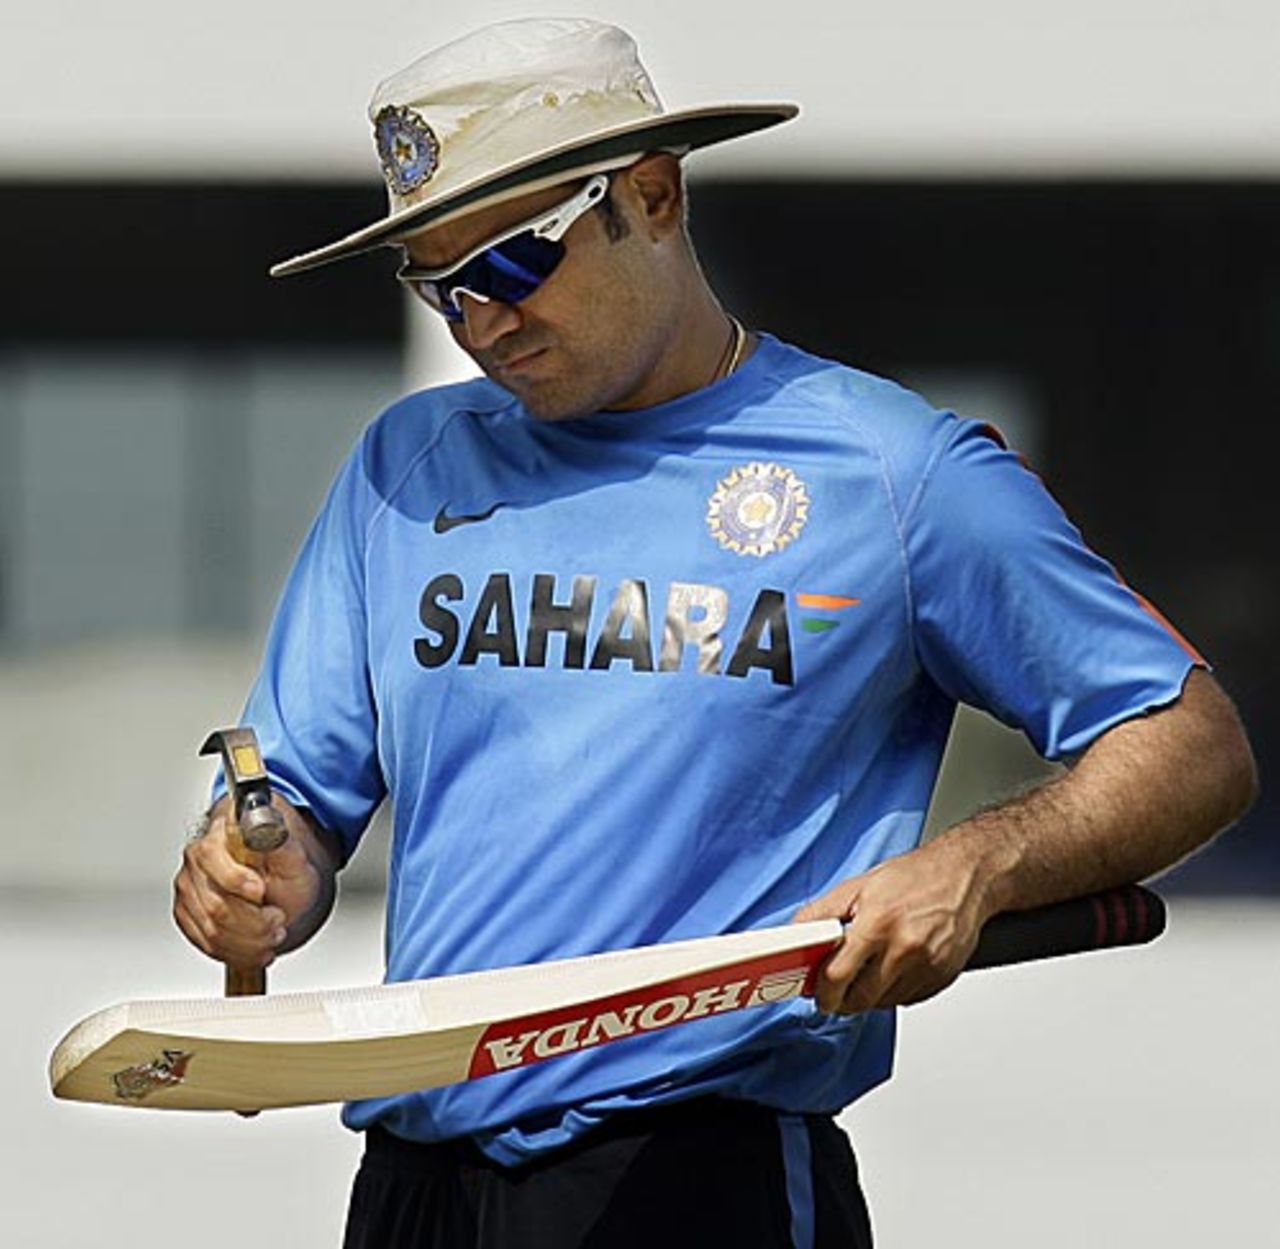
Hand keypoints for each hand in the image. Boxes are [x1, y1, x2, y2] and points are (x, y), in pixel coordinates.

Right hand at [173, 805, 324, 969]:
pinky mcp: (187, 913)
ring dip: (250, 941)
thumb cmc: (283, 867)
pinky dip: (238, 951)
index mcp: (220, 834)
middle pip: (215, 904)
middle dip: (254, 921)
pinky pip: (207, 943)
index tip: (261, 892)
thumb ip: (281, 843)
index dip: (237, 880)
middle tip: (278, 919)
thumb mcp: (293, 855)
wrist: (278, 882)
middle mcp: (197, 859)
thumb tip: (269, 826)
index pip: (212, 857)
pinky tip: (256, 945)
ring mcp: (189, 888)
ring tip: (272, 933)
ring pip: (212, 929)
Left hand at [795, 842, 991, 1013]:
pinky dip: (894, 990)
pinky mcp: (942, 978)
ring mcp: (926, 966)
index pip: (838, 976)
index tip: (817, 993)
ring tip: (869, 966)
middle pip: (861, 999)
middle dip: (843, 999)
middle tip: (836, 987)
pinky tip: (894, 965)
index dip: (823, 991)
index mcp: (878, 924)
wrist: (967, 876)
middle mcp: (904, 949)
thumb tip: (796, 933)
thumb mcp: (859, 886)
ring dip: (869, 994)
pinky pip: (907, 999)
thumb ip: (823, 913)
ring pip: (884, 1003)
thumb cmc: (915, 877)